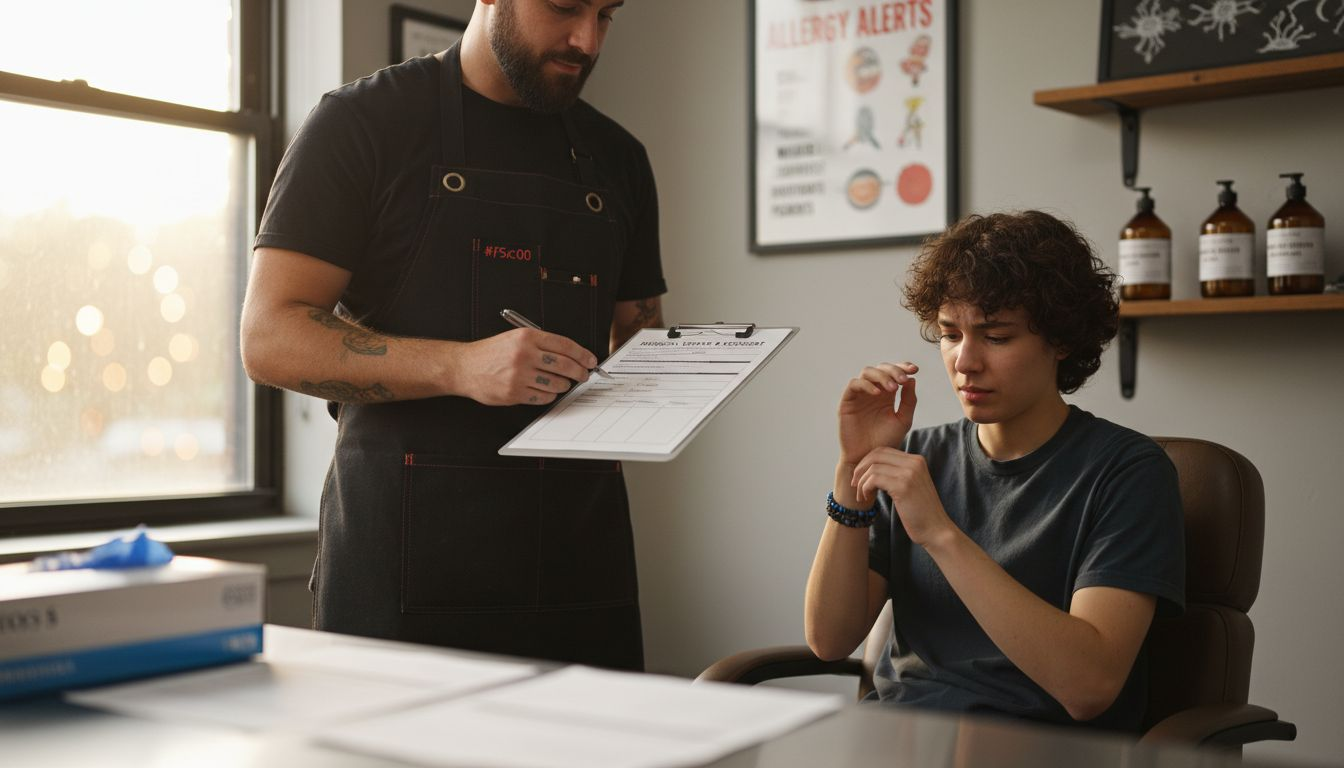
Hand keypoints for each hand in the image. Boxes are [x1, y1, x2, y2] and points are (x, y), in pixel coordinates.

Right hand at [456, 328, 597, 405]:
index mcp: (527, 337)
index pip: (564, 345)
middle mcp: (524, 354)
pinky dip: (549, 396)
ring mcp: (519, 375)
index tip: (591, 361)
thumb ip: (542, 344)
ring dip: (564, 385)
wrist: (465, 367)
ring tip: (562, 383)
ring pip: (556, 383)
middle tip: (583, 375)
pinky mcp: (514, 393)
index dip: (582, 354)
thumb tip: (572, 356)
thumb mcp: (515, 338)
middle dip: (579, 372)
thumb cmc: (492, 353)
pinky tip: (546, 391)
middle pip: (564, 365)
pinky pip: (543, 397)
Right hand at [837, 363, 917, 465]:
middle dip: (894, 370)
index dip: (903, 367)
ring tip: (893, 388)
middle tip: (903, 379)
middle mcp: (873, 391)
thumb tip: (912, 379)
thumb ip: (909, 401)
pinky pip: (854, 385)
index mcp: (887, 394)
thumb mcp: (903, 420)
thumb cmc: (885, 442)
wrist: (868, 458)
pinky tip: (878, 394)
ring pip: (867, 372)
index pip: (894, 373)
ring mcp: (859, 395)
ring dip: (881, 376)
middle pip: (881, 368)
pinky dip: (866, 385)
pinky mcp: (847, 401)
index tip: (915, 370)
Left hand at [852, 447, 949, 546]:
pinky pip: (874, 479)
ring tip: (862, 496)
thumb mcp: (911, 486)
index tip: (860, 477)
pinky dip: (865, 488)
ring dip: (861, 482)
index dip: (867, 462)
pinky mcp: (903, 486)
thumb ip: (898, 474)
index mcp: (916, 460)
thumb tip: (873, 469)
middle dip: (860, 469)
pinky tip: (866, 498)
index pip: (884, 450)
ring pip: (873, 467)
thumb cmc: (921, 513)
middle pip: (876, 454)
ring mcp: (909, 473)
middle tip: (855, 485)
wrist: (936, 530)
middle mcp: (914, 462)